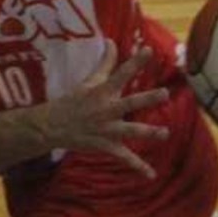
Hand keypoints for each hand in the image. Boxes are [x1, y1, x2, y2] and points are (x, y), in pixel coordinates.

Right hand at [41, 42, 169, 178]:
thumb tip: (112, 41)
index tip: (149, 51)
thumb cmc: (74, 100)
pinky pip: (124, 157)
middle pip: (129, 102)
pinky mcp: (105, 145)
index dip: (135, 62)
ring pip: (129, 131)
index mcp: (102, 91)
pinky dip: (138, 167)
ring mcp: (106, 129)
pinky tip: (151, 175)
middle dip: (147, 99)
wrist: (52, 126)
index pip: (121, 73)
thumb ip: (104, 63)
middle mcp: (106, 109)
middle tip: (164, 93)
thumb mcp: (88, 81)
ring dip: (147, 132)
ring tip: (165, 133)